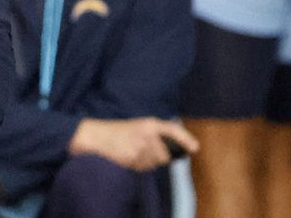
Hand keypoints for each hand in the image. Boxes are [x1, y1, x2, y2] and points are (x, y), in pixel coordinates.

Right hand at [69, 117, 198, 171]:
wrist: (95, 136)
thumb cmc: (115, 132)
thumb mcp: (136, 127)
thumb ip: (153, 136)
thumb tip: (169, 153)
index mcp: (149, 123)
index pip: (173, 130)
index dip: (186, 139)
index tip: (195, 148)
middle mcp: (147, 133)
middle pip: (165, 155)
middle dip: (157, 158)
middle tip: (142, 151)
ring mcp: (140, 146)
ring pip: (154, 163)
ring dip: (146, 162)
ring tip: (132, 153)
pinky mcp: (133, 156)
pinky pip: (143, 168)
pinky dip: (137, 166)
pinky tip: (127, 157)